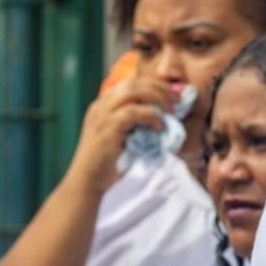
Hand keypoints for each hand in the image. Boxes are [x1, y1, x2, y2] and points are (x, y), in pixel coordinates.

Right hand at [62, 77, 172, 193]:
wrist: (88, 182)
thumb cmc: (110, 163)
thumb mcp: (126, 136)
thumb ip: (139, 123)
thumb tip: (168, 115)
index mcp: (104, 105)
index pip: (132, 83)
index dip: (156, 84)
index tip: (175, 94)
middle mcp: (101, 106)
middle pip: (134, 83)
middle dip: (160, 88)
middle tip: (178, 101)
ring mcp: (101, 116)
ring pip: (133, 92)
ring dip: (158, 99)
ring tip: (171, 112)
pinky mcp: (106, 129)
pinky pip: (132, 112)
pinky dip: (151, 116)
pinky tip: (160, 127)